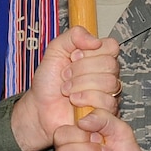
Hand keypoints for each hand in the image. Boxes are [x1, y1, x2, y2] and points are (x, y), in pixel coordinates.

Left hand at [10, 27, 119, 150]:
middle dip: (81, 70)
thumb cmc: (49, 81)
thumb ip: (73, 36)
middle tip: (65, 76)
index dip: (90, 51)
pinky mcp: (105, 114)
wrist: (39, 108)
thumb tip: (95, 40)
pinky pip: (108, 103)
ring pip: (109, 83)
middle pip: (110, 64)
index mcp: (98, 58)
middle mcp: (107, 75)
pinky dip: (86, 101)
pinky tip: (75, 103)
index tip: (72, 58)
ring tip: (67, 91)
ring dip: (81, 85)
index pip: (111, 46)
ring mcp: (108, 95)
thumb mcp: (55, 50)